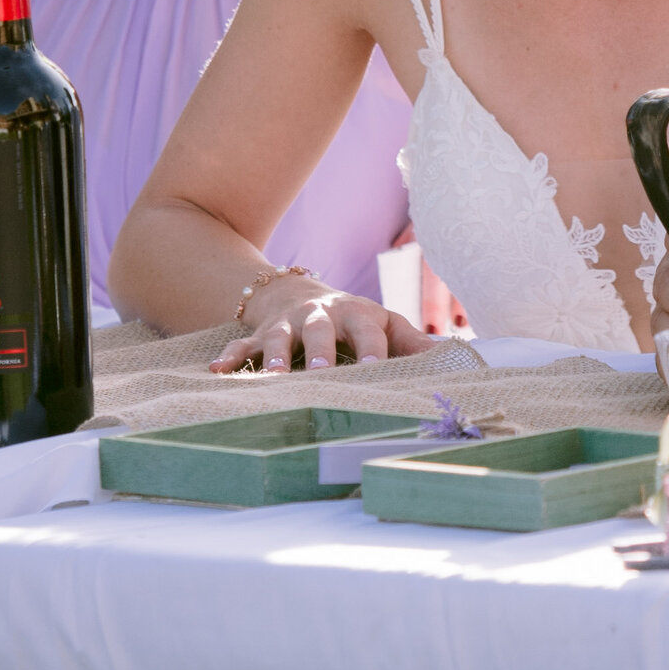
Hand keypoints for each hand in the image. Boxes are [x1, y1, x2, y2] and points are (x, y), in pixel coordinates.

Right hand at [212, 271, 434, 374]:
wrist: (301, 292)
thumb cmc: (354, 319)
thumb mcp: (385, 323)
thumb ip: (413, 342)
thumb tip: (452, 355)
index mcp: (357, 315)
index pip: (368, 333)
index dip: (373, 351)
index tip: (377, 372)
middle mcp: (321, 316)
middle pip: (321, 331)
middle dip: (323, 352)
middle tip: (325, 374)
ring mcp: (288, 324)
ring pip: (281, 337)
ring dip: (278, 355)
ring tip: (276, 377)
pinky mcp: (261, 333)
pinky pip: (243, 344)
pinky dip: (231, 357)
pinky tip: (216, 372)